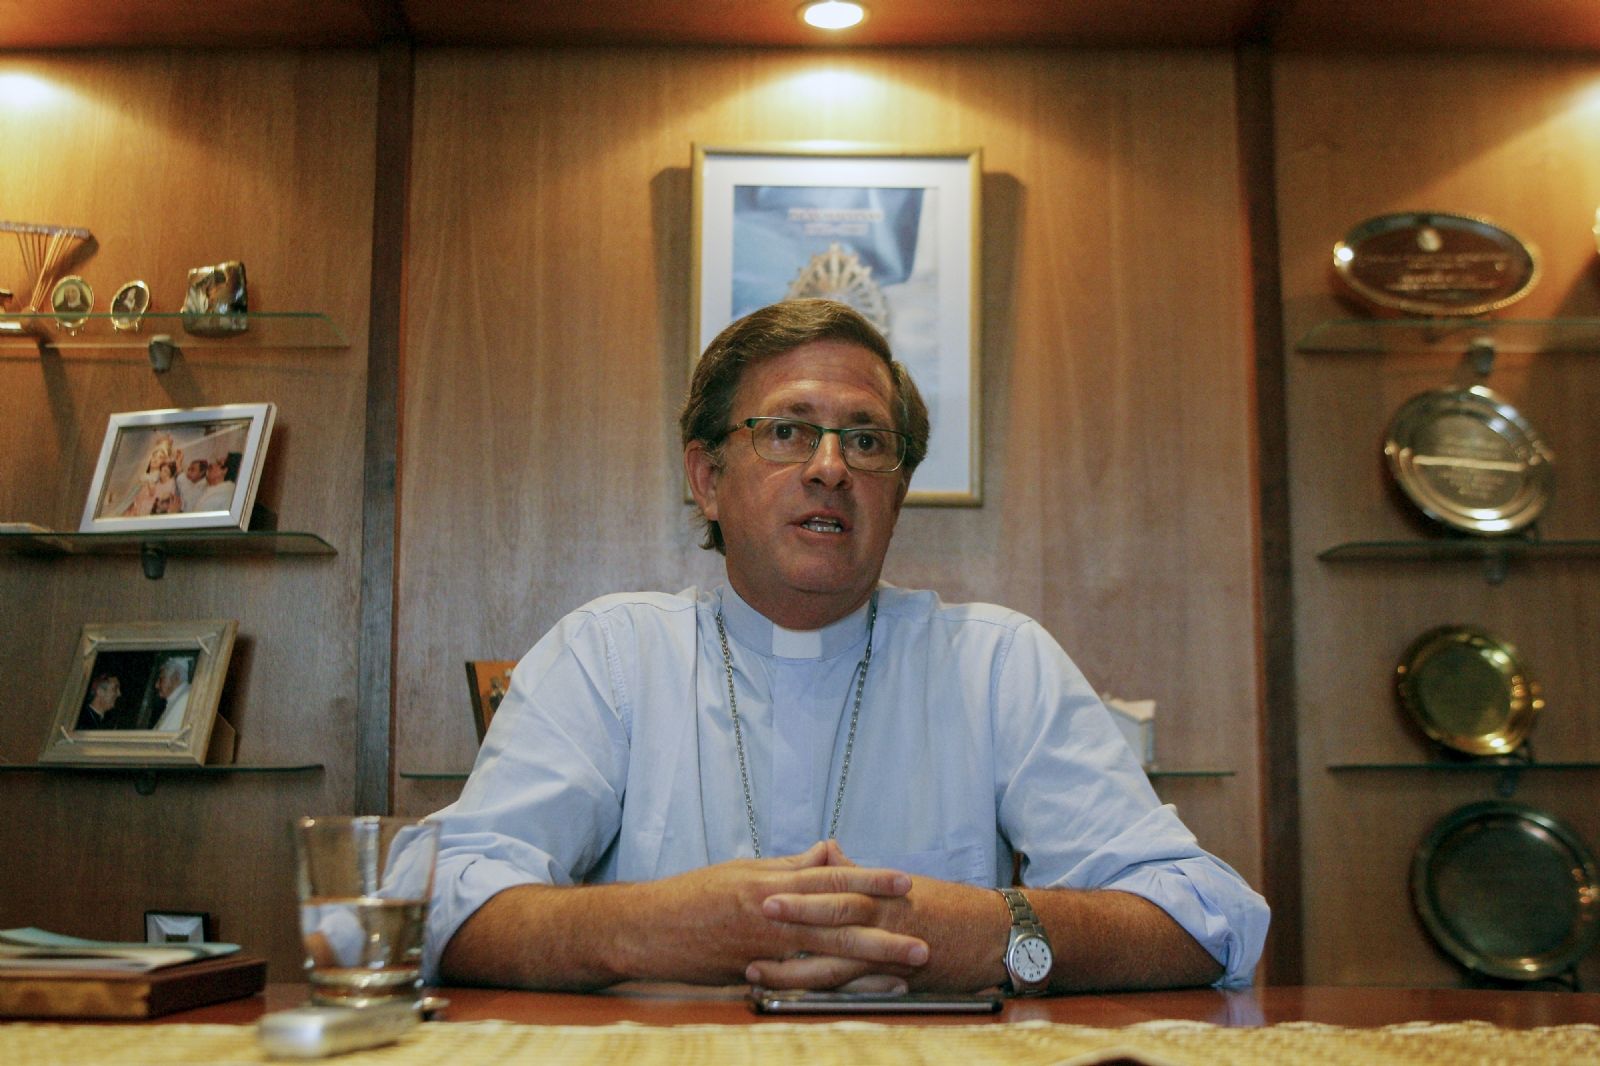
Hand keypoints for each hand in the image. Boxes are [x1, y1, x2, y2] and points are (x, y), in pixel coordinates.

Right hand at [626, 841, 927, 986]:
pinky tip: (863, 993)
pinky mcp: (751, 975)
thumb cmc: (691, 898)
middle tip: (923, 935)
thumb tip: (830, 851)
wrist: (645, 929)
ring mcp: (763, 946)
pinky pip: (801, 982)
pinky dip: (836, 988)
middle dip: (882, 927)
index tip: (904, 881)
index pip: (828, 876)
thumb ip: (790, 865)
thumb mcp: (743, 871)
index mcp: (771, 881)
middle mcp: (771, 910)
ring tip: (907, 968)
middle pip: (836, 917)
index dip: (868, 878)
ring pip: (825, 953)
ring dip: (870, 962)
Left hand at [747, 841, 1007, 992]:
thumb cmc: (945, 907)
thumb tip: (827, 849)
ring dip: (794, 967)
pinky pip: (858, 990)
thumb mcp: (899, 884)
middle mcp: (883, 917)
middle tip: (752, 918)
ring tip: (757, 971)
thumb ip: (857, 871)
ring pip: (835, 960)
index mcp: (878, 891)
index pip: (830, 886)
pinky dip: (829, 995)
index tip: (759, 890)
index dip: (795, 890)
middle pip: (830, 917)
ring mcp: (890, 951)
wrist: (995, 934)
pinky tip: (801, 1001)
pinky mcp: (900, 980)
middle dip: (791, 920)